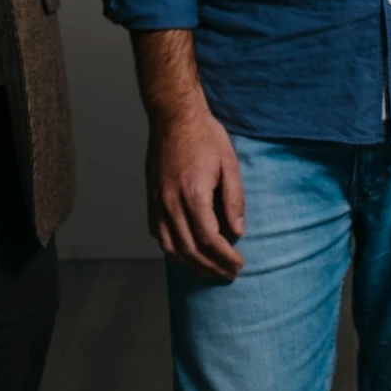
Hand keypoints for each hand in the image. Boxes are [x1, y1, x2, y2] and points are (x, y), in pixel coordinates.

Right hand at [146, 106, 245, 281]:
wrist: (174, 116)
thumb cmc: (204, 136)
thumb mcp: (229, 164)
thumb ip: (234, 199)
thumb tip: (237, 231)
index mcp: (193, 194)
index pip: (209, 240)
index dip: (225, 257)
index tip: (238, 264)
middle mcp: (171, 203)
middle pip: (190, 250)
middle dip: (211, 268)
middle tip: (228, 275)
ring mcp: (158, 202)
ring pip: (171, 247)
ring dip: (191, 264)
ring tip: (209, 271)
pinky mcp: (151, 198)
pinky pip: (158, 233)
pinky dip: (173, 250)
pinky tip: (186, 253)